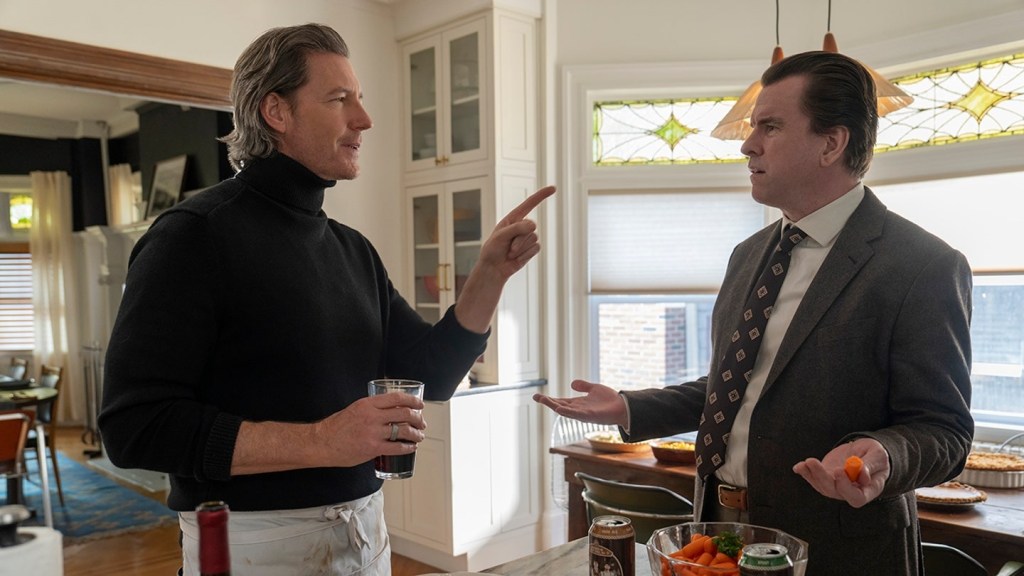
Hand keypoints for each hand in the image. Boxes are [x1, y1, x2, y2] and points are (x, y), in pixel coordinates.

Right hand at [316, 391, 426, 466]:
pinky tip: (411, 448)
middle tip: (422, 423)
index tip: (420, 405)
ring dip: (416, 434)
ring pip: (404, 430)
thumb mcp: (355, 409)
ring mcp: (373, 432)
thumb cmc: (336, 427)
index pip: (396, 398)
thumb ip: (372, 409)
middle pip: (404, 414)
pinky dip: (408, 447)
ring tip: (419, 436)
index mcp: (368, 404)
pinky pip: (397, 447)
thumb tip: (390, 411)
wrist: (322, 442)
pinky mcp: (372, 448)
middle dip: (418, 419)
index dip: (412, 400)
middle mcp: (372, 416)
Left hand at [455, 186, 554, 331]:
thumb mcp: (500, 236)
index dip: (541, 195)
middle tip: (508, 248)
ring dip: (521, 248)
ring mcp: (527, 238)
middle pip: (531, 227)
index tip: (553, 188)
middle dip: (519, 239)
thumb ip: (516, 228)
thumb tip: (534, 226)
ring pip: (534, 238)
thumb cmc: (492, 251)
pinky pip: (536, 248)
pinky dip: (525, 255)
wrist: (494, 269)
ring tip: (510, 253)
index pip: (530, 204)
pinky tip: (516, 259)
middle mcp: (522, 226)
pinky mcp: (531, 249)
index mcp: (513, 218)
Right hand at [533, 379, 628, 427]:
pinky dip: (567, 412)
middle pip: (559, 405)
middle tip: (535, 397)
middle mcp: (578, 410)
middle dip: (547, 402)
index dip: (549, 399)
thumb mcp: (594, 388)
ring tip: (544, 401)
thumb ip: (583, 386)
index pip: (560, 401)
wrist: (624, 407)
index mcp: (578, 404)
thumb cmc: (610, 400)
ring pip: (565, 410)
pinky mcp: (590, 416)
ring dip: (554, 406)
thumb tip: (571, 383)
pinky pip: (577, 414)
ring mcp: (583, 414)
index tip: (537, 396)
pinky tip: (559, 409)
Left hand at [792, 437, 890, 507]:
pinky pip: (814, 479)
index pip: (857, 498)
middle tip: (814, 462)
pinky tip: (798, 467)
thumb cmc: (876, 455)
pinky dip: (806, 472)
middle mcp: (850, 492)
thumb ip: (871, 464)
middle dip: (822, 478)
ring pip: (822, 486)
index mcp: (869, 490)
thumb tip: (861, 472)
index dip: (846, 487)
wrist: (865, 451)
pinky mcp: (826, 478)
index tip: (839, 471)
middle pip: (834, 492)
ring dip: (812, 474)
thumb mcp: (878, 455)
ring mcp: (836, 486)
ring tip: (808, 462)